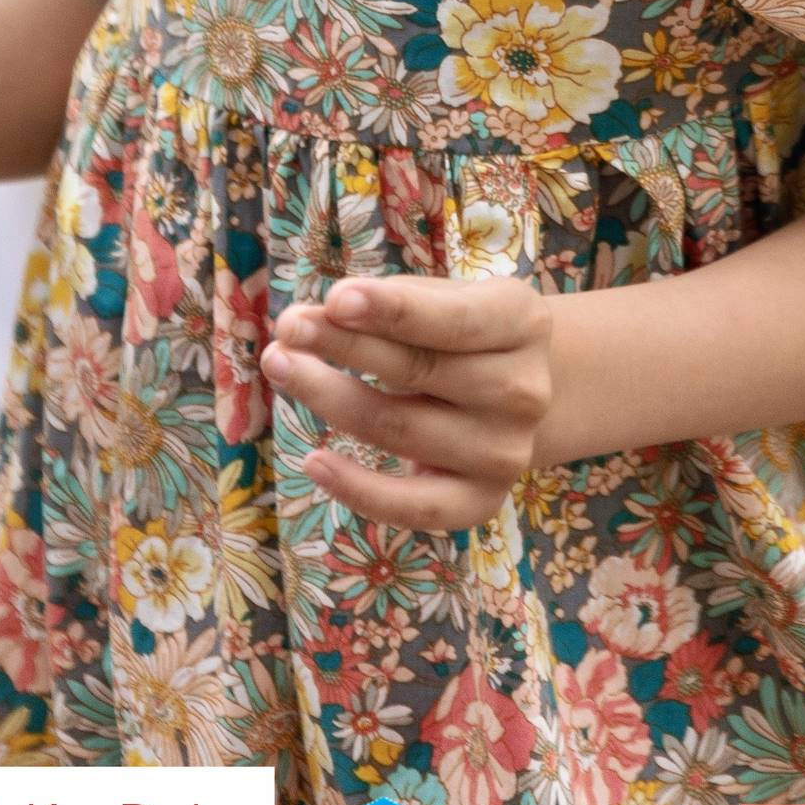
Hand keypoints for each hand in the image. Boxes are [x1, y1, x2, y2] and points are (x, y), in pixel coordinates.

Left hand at [260, 273, 554, 531]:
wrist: (522, 397)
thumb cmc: (464, 333)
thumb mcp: (449, 298)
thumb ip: (392, 304)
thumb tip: (316, 319)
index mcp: (522, 323)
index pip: (454, 319)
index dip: (393, 310)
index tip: (334, 299)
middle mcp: (523, 390)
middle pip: (419, 370)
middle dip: (344, 345)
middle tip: (287, 327)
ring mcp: (505, 452)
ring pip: (401, 428)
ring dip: (331, 399)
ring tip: (280, 366)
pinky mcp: (482, 501)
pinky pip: (415, 506)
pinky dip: (360, 489)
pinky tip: (314, 461)